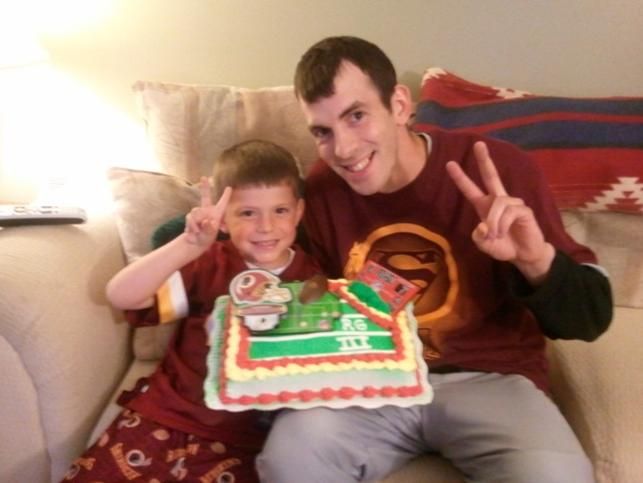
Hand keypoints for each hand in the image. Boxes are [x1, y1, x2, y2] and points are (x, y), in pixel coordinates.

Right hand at [184, 177, 231, 246]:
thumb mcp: (210, 235)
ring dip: (197, 223)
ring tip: (199, 232)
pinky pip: (190, 218)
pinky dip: (192, 226)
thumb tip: (207, 221)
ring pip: (195, 211)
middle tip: (204, 177)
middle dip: (204, 187)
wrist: (194, 243)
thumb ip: (209, 229)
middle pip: (205, 196)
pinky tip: (194, 232)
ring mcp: (198, 213)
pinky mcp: (190, 217)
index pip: (222, 203)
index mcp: (216, 214)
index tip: (229, 187)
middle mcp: (207, 211)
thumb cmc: (206, 238)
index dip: (225, 196)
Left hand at [445, 141, 554, 283]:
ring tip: (496, 235)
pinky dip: (503, 224)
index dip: (460, 178)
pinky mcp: (524, 209)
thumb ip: (479, 237)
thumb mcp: (485, 245)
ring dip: (494, 222)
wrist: (524, 255)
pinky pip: (509, 212)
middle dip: (484, 160)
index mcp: (484, 206)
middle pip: (490, 176)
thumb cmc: (504, 246)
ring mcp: (512, 203)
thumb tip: (483, 225)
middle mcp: (498, 200)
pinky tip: (504, 232)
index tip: (449, 164)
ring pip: (498, 204)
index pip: (471, 189)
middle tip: (478, 143)